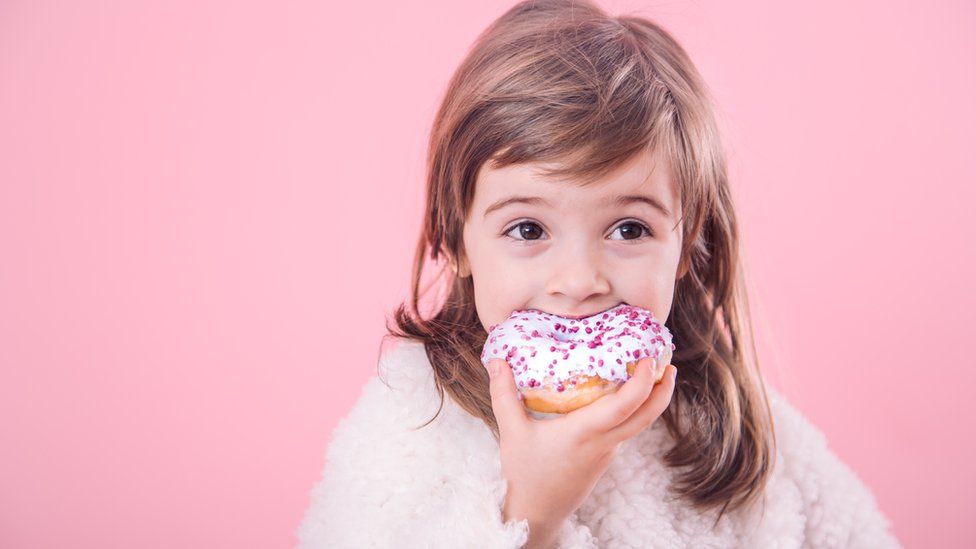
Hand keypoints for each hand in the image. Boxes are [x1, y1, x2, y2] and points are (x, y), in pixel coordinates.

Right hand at [486, 356, 676, 545]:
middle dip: (663, 389)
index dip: (643, 381)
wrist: (535, 514)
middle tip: (666, 361)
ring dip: (650, 399)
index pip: (626, 406)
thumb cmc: (524, 473)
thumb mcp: (511, 431)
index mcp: (586, 433)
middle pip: (647, 416)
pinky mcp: (604, 457)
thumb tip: (495, 359)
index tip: (647, 359)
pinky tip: (621, 396)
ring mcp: (607, 452)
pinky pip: (626, 429)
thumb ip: (503, 394)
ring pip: (639, 423)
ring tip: (647, 371)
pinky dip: (632, 410)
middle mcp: (604, 442)